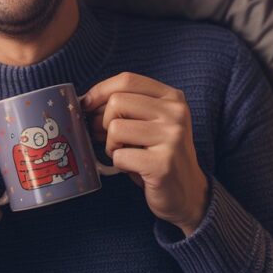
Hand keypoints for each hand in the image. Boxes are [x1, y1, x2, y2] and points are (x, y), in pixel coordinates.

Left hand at [83, 72, 208, 236]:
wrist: (188, 192)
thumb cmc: (159, 155)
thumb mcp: (151, 123)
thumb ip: (126, 107)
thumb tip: (85, 101)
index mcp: (172, 98)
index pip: (127, 80)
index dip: (100, 91)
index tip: (86, 105)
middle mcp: (175, 113)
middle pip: (116, 101)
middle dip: (103, 122)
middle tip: (110, 139)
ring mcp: (172, 137)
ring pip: (115, 128)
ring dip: (112, 145)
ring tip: (126, 154)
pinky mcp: (163, 164)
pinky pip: (120, 156)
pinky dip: (119, 164)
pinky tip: (134, 168)